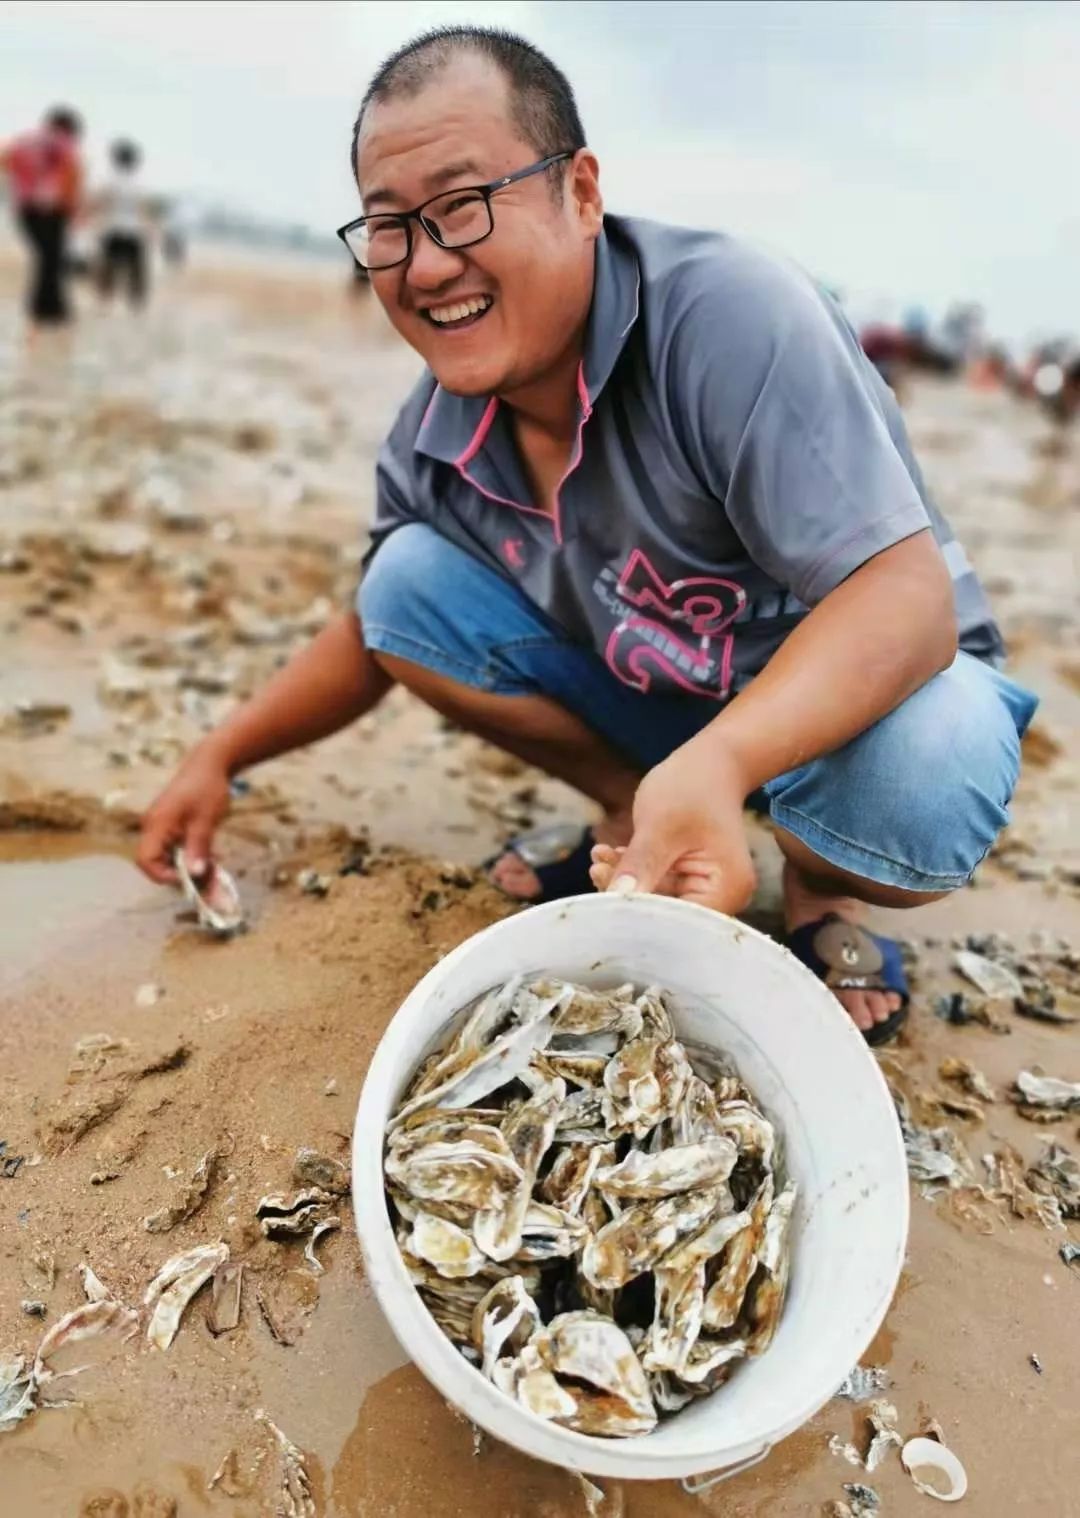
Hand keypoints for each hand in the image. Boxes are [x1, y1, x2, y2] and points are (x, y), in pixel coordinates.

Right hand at [136, 742, 231, 884]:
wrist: (210, 763)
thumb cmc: (207, 787)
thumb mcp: (206, 819)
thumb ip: (198, 846)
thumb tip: (194, 874)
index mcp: (156, 824)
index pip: (145, 859)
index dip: (163, 875)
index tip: (188, 880)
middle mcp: (154, 827)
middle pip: (157, 863)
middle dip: (182, 877)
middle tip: (209, 884)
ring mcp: (162, 828)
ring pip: (171, 858)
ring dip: (191, 869)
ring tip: (215, 876)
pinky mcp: (172, 828)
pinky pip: (178, 849)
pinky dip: (193, 857)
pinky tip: (213, 860)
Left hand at [588, 742, 756, 913]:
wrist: (710, 762)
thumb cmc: (693, 786)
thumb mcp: (661, 824)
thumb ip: (640, 864)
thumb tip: (616, 900)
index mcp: (727, 888)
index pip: (681, 923)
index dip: (642, 918)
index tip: (605, 902)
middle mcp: (721, 896)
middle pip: (668, 917)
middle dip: (629, 898)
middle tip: (597, 872)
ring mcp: (703, 888)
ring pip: (655, 902)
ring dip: (624, 883)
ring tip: (599, 859)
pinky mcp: (685, 879)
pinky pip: (653, 886)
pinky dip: (630, 872)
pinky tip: (606, 854)